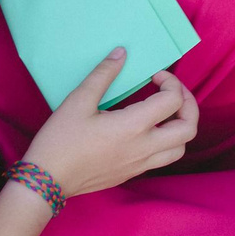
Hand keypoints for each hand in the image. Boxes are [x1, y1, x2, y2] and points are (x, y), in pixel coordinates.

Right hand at [20, 51, 198, 197]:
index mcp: (134, 127)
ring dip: (181, 127)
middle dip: (188, 105)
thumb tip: (122, 53)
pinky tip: (148, 131)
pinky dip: (167, 142)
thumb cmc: (60, 141)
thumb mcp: (78, 101)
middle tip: (172, 92)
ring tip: (167, 112)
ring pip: (180, 148)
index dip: (171, 82)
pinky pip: (162, 159)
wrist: (46, 182)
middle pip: (188, 128)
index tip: (155, 75)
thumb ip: (103, 75)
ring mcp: (139, 164)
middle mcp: (144, 148)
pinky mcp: (131, 174)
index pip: (173, 101)